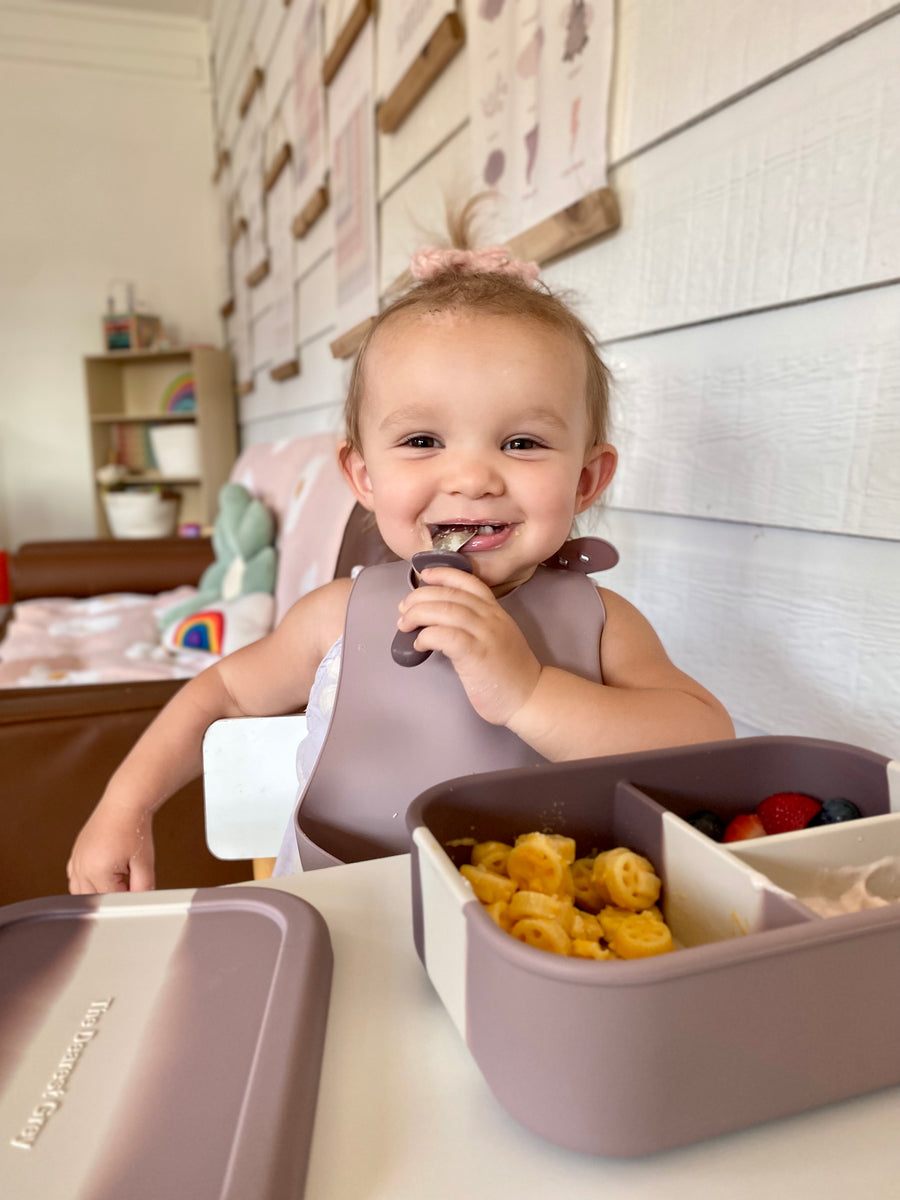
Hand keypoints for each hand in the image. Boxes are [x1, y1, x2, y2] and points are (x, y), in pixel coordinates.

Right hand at [67, 799, 154, 893]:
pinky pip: (75, 877)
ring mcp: (75, 859)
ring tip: (117, 872)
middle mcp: (81, 867)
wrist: (125, 804)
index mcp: (97, 871)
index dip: (126, 896)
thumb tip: (139, 902)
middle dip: (111, 893)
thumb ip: (143, 887)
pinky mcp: (75, 853)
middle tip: (127, 876)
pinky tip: (103, 870)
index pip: (109, 900)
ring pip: (79, 891)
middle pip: (93, 898)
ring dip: (97, 889)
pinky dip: (87, 880)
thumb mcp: (144, 862)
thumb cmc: (134, 827)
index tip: (134, 886)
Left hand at [397, 566, 541, 725]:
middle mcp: (491, 617)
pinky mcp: (477, 654)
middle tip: (404, 608)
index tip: (424, 574)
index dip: (443, 573)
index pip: (469, 581)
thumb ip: (474, 624)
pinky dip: (427, 636)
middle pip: (450, 593)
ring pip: (446, 610)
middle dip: (420, 596)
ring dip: (418, 614)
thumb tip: (438, 620)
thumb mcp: (495, 637)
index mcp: (495, 610)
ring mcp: (485, 634)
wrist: (529, 697)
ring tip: (404, 624)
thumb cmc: (508, 671)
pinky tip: (419, 644)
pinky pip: (446, 636)